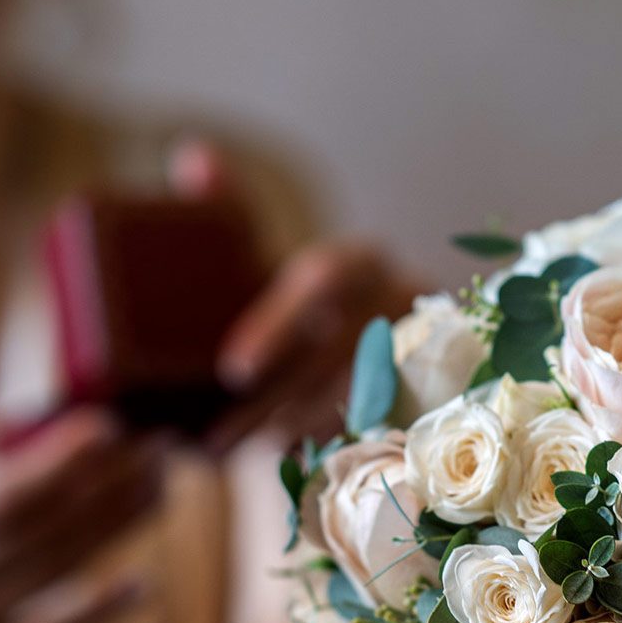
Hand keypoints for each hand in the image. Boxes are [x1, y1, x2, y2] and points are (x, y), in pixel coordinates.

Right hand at [0, 409, 163, 622]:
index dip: (59, 459)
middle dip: (107, 485)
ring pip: (53, 576)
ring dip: (115, 530)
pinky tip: (139, 581)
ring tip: (159, 492)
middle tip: (162, 450)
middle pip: (39, 528)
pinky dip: (98, 609)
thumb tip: (57, 454)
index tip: (110, 424)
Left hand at [166, 138, 421, 445]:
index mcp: (364, 263)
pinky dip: (319, 455)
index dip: (278, 324)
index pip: (326, 280)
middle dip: (269, 403)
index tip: (229, 369)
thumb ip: (230, 209)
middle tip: (212, 438)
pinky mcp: (428, 413)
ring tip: (227, 456)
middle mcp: (403, 307)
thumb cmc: (298, 306)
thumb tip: (194, 155)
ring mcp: (425, 363)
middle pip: (335, 356)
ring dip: (286, 435)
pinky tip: (273, 467)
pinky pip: (373, 439)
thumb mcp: (264, 255)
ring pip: (353, 404)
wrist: (368, 353)